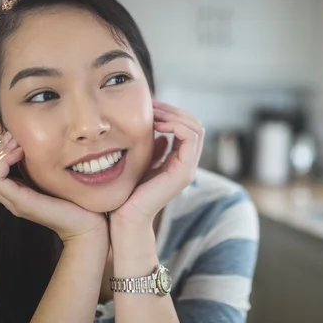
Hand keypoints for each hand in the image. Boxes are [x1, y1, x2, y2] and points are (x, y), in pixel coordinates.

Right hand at [0, 133, 107, 243]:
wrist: (88, 225)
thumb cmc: (76, 200)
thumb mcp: (54, 177)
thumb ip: (40, 166)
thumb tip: (30, 142)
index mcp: (15, 191)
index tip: (16, 140)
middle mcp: (9, 197)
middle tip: (14, 141)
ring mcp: (13, 201)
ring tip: (18, 146)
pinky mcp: (21, 203)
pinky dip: (3, 161)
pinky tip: (22, 154)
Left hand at [111, 101, 204, 226]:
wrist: (125, 216)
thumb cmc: (128, 192)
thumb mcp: (142, 161)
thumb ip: (153, 148)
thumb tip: (159, 130)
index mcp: (179, 160)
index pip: (187, 126)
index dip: (171, 112)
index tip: (150, 106)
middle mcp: (188, 163)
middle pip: (195, 124)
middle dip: (174, 110)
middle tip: (152, 105)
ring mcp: (188, 168)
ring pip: (196, 128)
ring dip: (175, 115)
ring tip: (154, 115)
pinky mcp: (184, 172)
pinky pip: (190, 137)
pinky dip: (176, 125)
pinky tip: (156, 125)